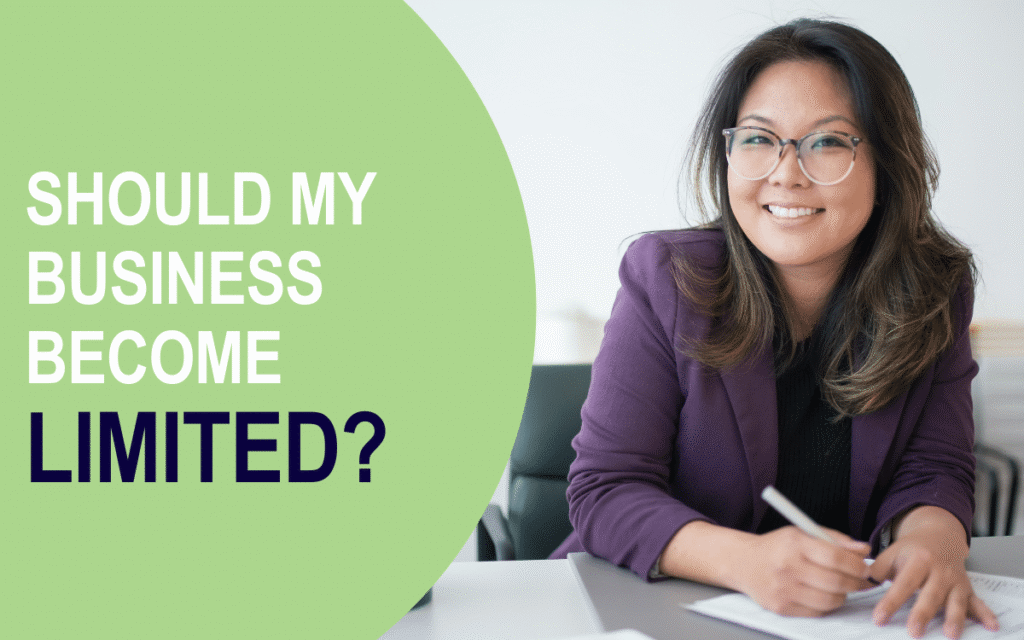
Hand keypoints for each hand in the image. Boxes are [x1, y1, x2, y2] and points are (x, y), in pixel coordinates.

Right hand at [739, 525, 873, 616]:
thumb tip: (864, 550)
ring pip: (830, 601)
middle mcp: (788, 567)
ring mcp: (783, 589)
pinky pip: (817, 612)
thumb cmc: (777, 547)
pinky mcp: (781, 607)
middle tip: (858, 580)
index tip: (864, 567)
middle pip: (836, 582)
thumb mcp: (802, 533)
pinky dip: (826, 606)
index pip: (836, 558)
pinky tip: (822, 595)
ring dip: (842, 596)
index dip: (857, 565)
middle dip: (855, 583)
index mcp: (795, 544)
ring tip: (839, 587)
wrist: (743, 562)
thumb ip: (835, 540)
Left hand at [869, 507, 999, 638]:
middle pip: (930, 595)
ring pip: (955, 600)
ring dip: (954, 618)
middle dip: (922, 614)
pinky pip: (977, 602)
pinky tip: (991, 625)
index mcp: (918, 560)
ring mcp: (955, 580)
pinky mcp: (967, 588)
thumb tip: (860, 582)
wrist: (940, 535)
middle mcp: (939, 570)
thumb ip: (877, 569)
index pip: (902, 584)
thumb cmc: (913, 548)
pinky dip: (985, 614)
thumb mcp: (892, 552)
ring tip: (950, 634)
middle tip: (914, 632)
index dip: (890, 602)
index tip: (880, 618)